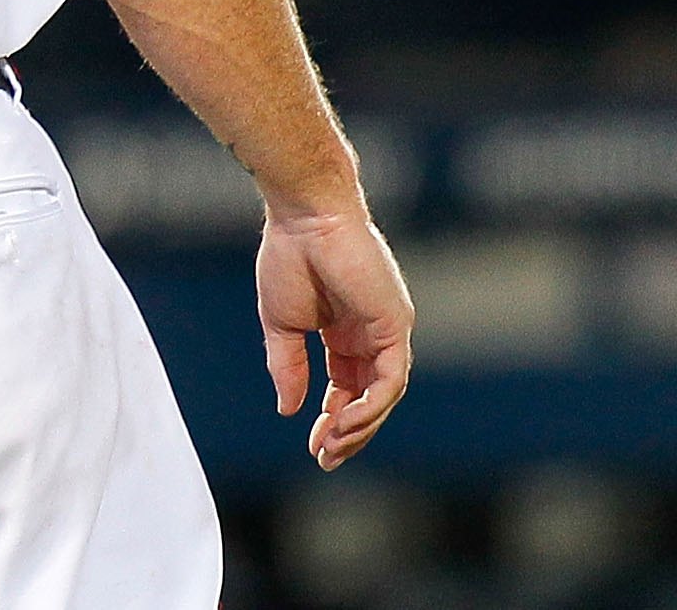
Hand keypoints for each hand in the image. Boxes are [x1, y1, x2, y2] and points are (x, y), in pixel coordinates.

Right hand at [257, 208, 412, 469]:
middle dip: (348, 432)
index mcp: (345, 332)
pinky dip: (370, 405)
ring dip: (359, 425)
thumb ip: (289, 366)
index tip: (314, 446)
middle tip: (325, 458)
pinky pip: (390, 378)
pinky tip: (343, 420)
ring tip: (331, 446)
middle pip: (369, 397)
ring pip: (383, 394)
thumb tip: (289, 409)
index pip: (347, 387)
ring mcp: (387, 330)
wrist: (303, 218)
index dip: (332, 418)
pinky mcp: (394, 325)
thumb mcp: (281, 323)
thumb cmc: (288, 257)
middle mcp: (372, 335)